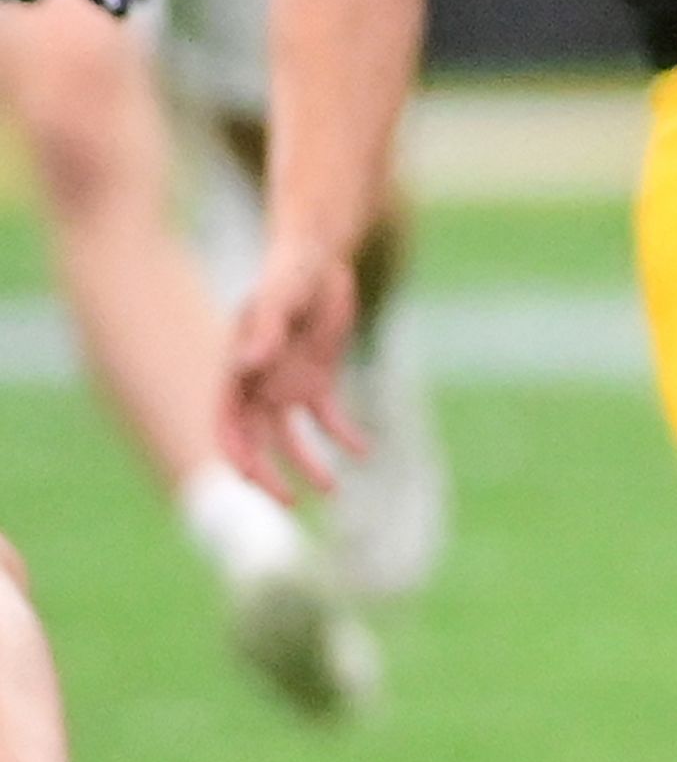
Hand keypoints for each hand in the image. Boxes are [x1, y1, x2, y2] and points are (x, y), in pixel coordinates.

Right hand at [223, 242, 365, 497]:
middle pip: (256, 439)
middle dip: (269, 473)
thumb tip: (247, 364)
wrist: (322, 258)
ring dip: (307, 464)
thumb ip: (265, 330)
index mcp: (237, 368)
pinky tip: (364, 451)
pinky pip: (327, 418)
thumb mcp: (281, 297)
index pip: (226, 421)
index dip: (235, 451)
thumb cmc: (294, 273)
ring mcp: (285, 385)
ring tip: (332, 490)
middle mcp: (257, 383)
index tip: (250, 479)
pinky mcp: (315, 381)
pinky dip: (343, 436)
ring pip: (291, 437)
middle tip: (289, 503)